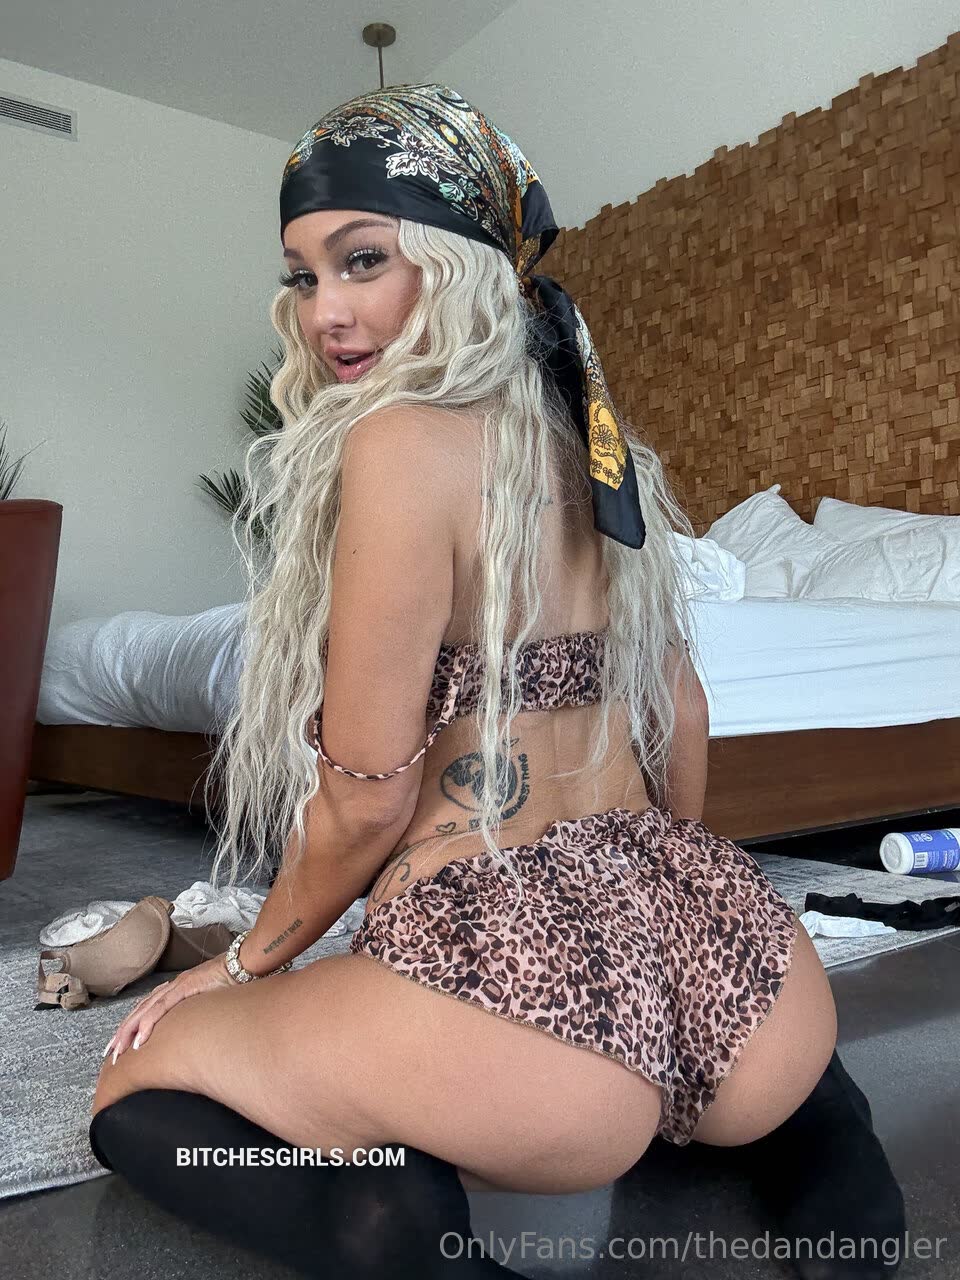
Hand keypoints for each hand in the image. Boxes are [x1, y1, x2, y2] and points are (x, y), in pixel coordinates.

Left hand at [103, 952, 237, 1064]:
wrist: (249, 961)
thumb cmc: (237, 980)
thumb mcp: (215, 1001)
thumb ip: (204, 1012)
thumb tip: (202, 1030)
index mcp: (179, 989)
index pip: (148, 1008)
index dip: (133, 1025)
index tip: (122, 1043)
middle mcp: (174, 986)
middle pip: (140, 1010)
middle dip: (123, 1032)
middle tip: (110, 1053)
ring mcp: (179, 985)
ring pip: (145, 1010)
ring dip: (129, 1031)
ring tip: (118, 1050)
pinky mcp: (187, 986)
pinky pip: (163, 1008)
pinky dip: (149, 1023)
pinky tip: (139, 1039)